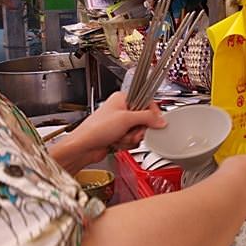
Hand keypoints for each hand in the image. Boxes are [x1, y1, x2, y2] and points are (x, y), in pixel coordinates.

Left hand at [50, 92, 166, 173]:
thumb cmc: (96, 129)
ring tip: (120, 137)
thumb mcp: (126, 119)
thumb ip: (147, 118)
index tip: (155, 122)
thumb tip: (161, 120)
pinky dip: (126, 144)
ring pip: (138, 132)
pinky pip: (132, 140)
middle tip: (131, 131)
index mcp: (122, 98)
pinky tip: (117, 142)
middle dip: (138, 130)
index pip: (146, 102)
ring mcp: (120, 124)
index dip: (152, 114)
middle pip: (144, 120)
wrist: (84, 147)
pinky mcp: (119, 136)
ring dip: (131, 138)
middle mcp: (121, 110)